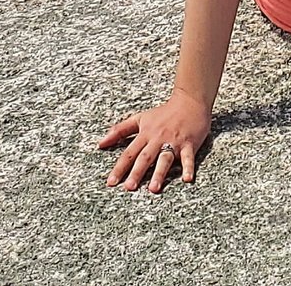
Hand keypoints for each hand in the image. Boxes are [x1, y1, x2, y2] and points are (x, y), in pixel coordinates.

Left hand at [97, 90, 211, 191]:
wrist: (190, 101)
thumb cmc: (164, 113)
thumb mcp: (140, 118)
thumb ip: (120, 130)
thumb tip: (100, 143)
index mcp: (145, 134)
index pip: (129, 153)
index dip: (119, 168)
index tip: (111, 183)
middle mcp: (158, 139)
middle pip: (145, 158)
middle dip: (136, 173)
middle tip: (129, 188)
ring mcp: (174, 142)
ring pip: (164, 159)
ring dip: (159, 173)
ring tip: (153, 188)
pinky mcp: (189, 144)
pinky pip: (188, 158)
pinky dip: (188, 168)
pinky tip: (187, 179)